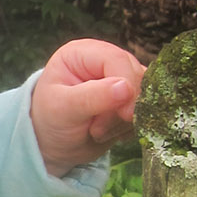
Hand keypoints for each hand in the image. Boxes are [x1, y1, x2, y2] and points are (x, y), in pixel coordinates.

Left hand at [29, 38, 144, 175]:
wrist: (52, 143)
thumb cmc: (50, 119)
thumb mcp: (63, 108)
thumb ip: (92, 97)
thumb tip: (125, 88)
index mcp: (84, 53)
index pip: (117, 60)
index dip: (126, 85)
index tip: (124, 115)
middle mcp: (105, 61)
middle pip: (136, 76)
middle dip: (122, 109)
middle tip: (97, 130)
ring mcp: (121, 79)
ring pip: (144, 95)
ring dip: (126, 121)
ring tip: (97, 132)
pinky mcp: (130, 99)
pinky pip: (146, 111)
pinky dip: (130, 127)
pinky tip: (110, 134)